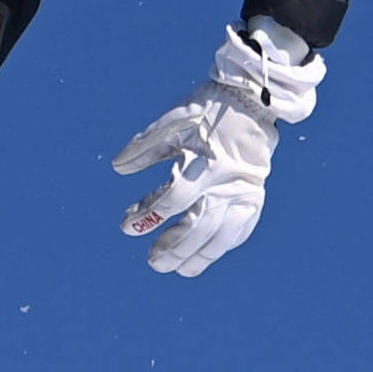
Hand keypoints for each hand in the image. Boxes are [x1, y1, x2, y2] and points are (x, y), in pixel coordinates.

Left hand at [113, 21, 322, 276]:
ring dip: (198, 255)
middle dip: (174, 247)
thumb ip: (144, 148)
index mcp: (202, 161)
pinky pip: (240, 229)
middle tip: (153, 262)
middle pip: (198, 225)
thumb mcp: (171, 123)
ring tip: (178, 269)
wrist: (252, 101)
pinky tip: (205, 255)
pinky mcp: (255, 196)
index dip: (148, 215)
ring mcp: (243, 191)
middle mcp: (225, 181)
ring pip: (221, 235)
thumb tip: (118, 168)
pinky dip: (222, 245)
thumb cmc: (206, 110)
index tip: (127, 225)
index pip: (173, 198)